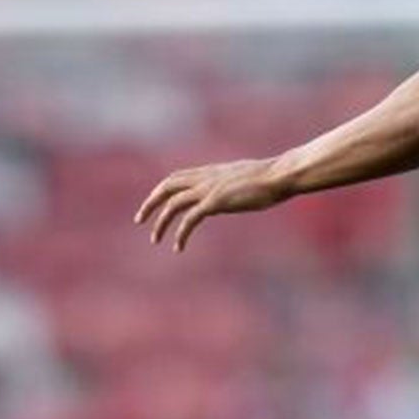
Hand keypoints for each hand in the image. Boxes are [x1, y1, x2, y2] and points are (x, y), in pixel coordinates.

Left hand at [135, 158, 288, 250]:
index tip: (156, 203)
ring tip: (155, 239)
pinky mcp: (215, 202)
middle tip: (139, 220)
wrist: (279, 176)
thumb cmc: (272, 178)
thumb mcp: (248, 179)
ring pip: (172, 204)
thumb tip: (238, 189)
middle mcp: (205, 178)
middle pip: (167, 186)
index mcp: (211, 172)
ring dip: (160, 222)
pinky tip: (178, 247)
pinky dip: (180, 233)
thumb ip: (236, 184)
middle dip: (150, 202)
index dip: (163, 190)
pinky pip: (189, 220)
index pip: (178, 177)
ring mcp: (209, 189)